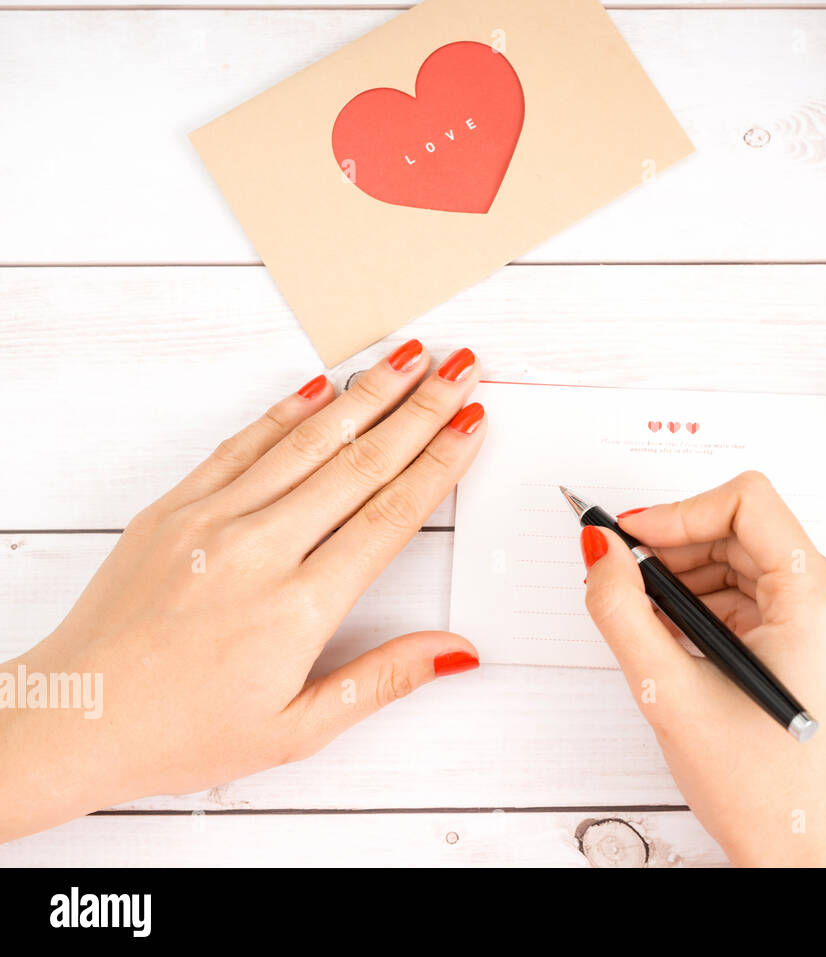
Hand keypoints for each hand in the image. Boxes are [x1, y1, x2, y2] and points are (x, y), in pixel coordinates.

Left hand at [0, 339, 485, 841]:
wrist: (74, 718)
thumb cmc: (179, 732)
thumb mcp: (296, 730)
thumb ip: (382, 680)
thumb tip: (455, 650)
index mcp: (297, 607)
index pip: (389, 516)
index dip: (439, 463)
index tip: (473, 423)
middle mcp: (257, 550)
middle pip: (360, 463)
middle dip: (422, 409)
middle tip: (461, 367)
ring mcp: (211, 521)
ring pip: (307, 441)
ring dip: (367, 393)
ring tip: (410, 357)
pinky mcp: (174, 508)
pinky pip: (242, 444)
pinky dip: (287, 411)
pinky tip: (322, 384)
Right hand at [580, 471, 825, 866]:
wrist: (805, 853)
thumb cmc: (762, 791)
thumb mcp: (668, 694)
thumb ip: (622, 611)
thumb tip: (600, 551)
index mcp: (821, 602)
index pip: (747, 502)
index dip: (679, 511)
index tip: (630, 538)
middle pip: (747, 530)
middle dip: (678, 550)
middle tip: (624, 581)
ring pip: (752, 560)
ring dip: (694, 579)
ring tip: (650, 622)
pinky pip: (765, 594)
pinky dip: (717, 605)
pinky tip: (681, 639)